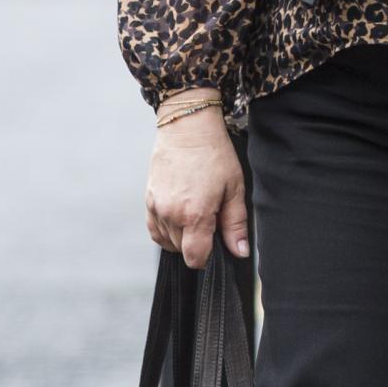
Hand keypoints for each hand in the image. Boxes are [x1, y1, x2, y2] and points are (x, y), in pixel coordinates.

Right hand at [146, 98, 248, 268]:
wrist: (188, 128)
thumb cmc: (215, 155)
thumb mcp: (234, 188)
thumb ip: (235, 224)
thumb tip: (239, 252)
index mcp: (195, 214)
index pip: (195, 257)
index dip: (207, 258)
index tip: (215, 245)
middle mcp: (171, 214)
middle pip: (182, 249)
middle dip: (197, 243)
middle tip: (210, 219)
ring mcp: (156, 207)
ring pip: (167, 241)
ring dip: (181, 237)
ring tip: (196, 214)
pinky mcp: (148, 200)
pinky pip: (154, 229)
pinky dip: (166, 230)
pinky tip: (180, 216)